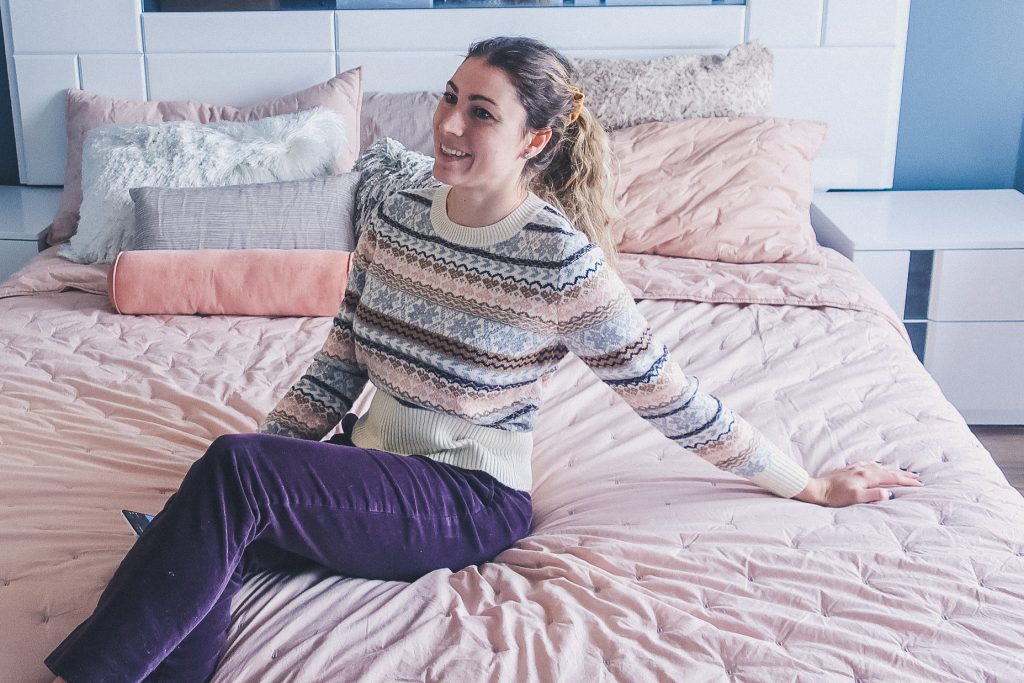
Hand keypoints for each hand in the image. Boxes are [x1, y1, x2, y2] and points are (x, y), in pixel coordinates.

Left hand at [794, 461, 922, 506]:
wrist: (817, 489)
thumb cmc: (835, 496)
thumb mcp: (855, 497)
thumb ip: (873, 495)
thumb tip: (889, 494)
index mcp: (868, 476)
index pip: (892, 478)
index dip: (907, 481)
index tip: (920, 484)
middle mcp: (863, 469)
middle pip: (888, 470)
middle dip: (904, 475)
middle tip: (917, 478)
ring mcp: (856, 468)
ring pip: (880, 467)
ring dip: (892, 470)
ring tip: (902, 472)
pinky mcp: (850, 469)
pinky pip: (869, 465)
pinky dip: (878, 466)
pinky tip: (877, 467)